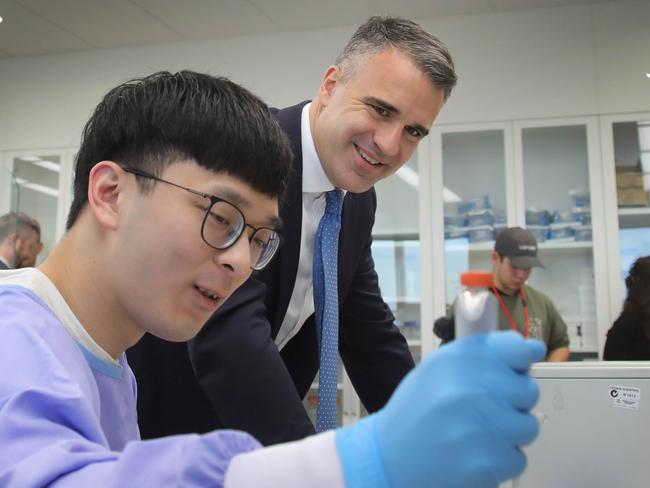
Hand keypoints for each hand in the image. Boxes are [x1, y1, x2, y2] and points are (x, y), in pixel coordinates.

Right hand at [335, 331, 545, 487]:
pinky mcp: (487, 462)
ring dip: (508, 433)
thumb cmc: (416, 412)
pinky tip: (472, 455)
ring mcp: (480, 426)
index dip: (517, 361)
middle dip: (512, 402)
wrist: (389, 459)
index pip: (515, 348)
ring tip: (475, 434)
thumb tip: (533, 348)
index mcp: (457, 360)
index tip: (512, 370)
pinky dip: (499, 461)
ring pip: (527, 426)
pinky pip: (517, 458)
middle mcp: (469, 388)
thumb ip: (485, 356)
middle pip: (527, 390)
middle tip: (482, 410)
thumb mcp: (439, 370)